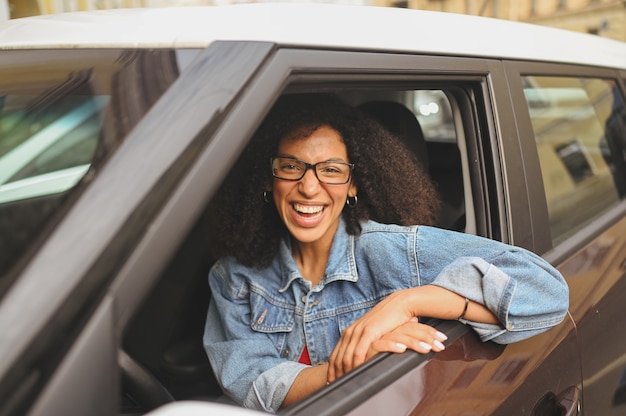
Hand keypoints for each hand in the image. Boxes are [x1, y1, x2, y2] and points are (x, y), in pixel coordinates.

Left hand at [328, 289, 443, 380]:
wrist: (398, 305)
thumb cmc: (388, 322)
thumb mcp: (372, 334)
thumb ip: (364, 344)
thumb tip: (361, 360)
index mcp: (348, 333)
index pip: (335, 356)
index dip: (332, 371)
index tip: (332, 384)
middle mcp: (350, 332)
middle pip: (338, 359)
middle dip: (337, 375)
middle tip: (339, 388)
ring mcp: (358, 331)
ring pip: (346, 357)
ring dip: (346, 373)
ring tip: (348, 385)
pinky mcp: (368, 332)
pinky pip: (358, 352)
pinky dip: (356, 365)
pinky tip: (358, 374)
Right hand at [366, 317, 446, 360]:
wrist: (349, 364)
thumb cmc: (368, 356)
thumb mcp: (387, 346)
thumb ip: (400, 337)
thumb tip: (415, 322)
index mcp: (389, 328)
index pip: (412, 327)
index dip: (427, 331)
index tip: (442, 338)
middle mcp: (383, 330)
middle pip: (408, 329)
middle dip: (427, 335)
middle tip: (442, 343)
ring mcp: (374, 336)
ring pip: (398, 336)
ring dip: (414, 342)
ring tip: (428, 348)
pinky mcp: (367, 346)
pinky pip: (382, 345)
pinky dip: (392, 346)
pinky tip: (403, 349)